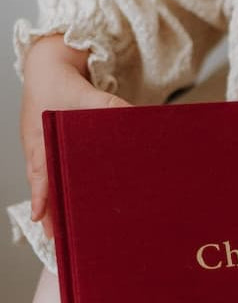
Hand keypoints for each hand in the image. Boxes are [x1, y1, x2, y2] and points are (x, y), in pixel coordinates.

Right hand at [20, 35, 130, 237]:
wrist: (48, 63)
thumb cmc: (58, 79)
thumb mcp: (82, 92)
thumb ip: (106, 106)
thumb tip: (133, 119)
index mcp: (39, 139)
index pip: (40, 175)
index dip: (42, 198)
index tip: (42, 219)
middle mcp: (39, 148)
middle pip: (45, 186)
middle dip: (51, 211)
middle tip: (58, 238)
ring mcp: (44, 149)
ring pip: (50, 181)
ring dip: (58, 203)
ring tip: (68, 230)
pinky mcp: (55, 146)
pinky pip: (58, 170)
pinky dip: (65, 186)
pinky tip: (80, 199)